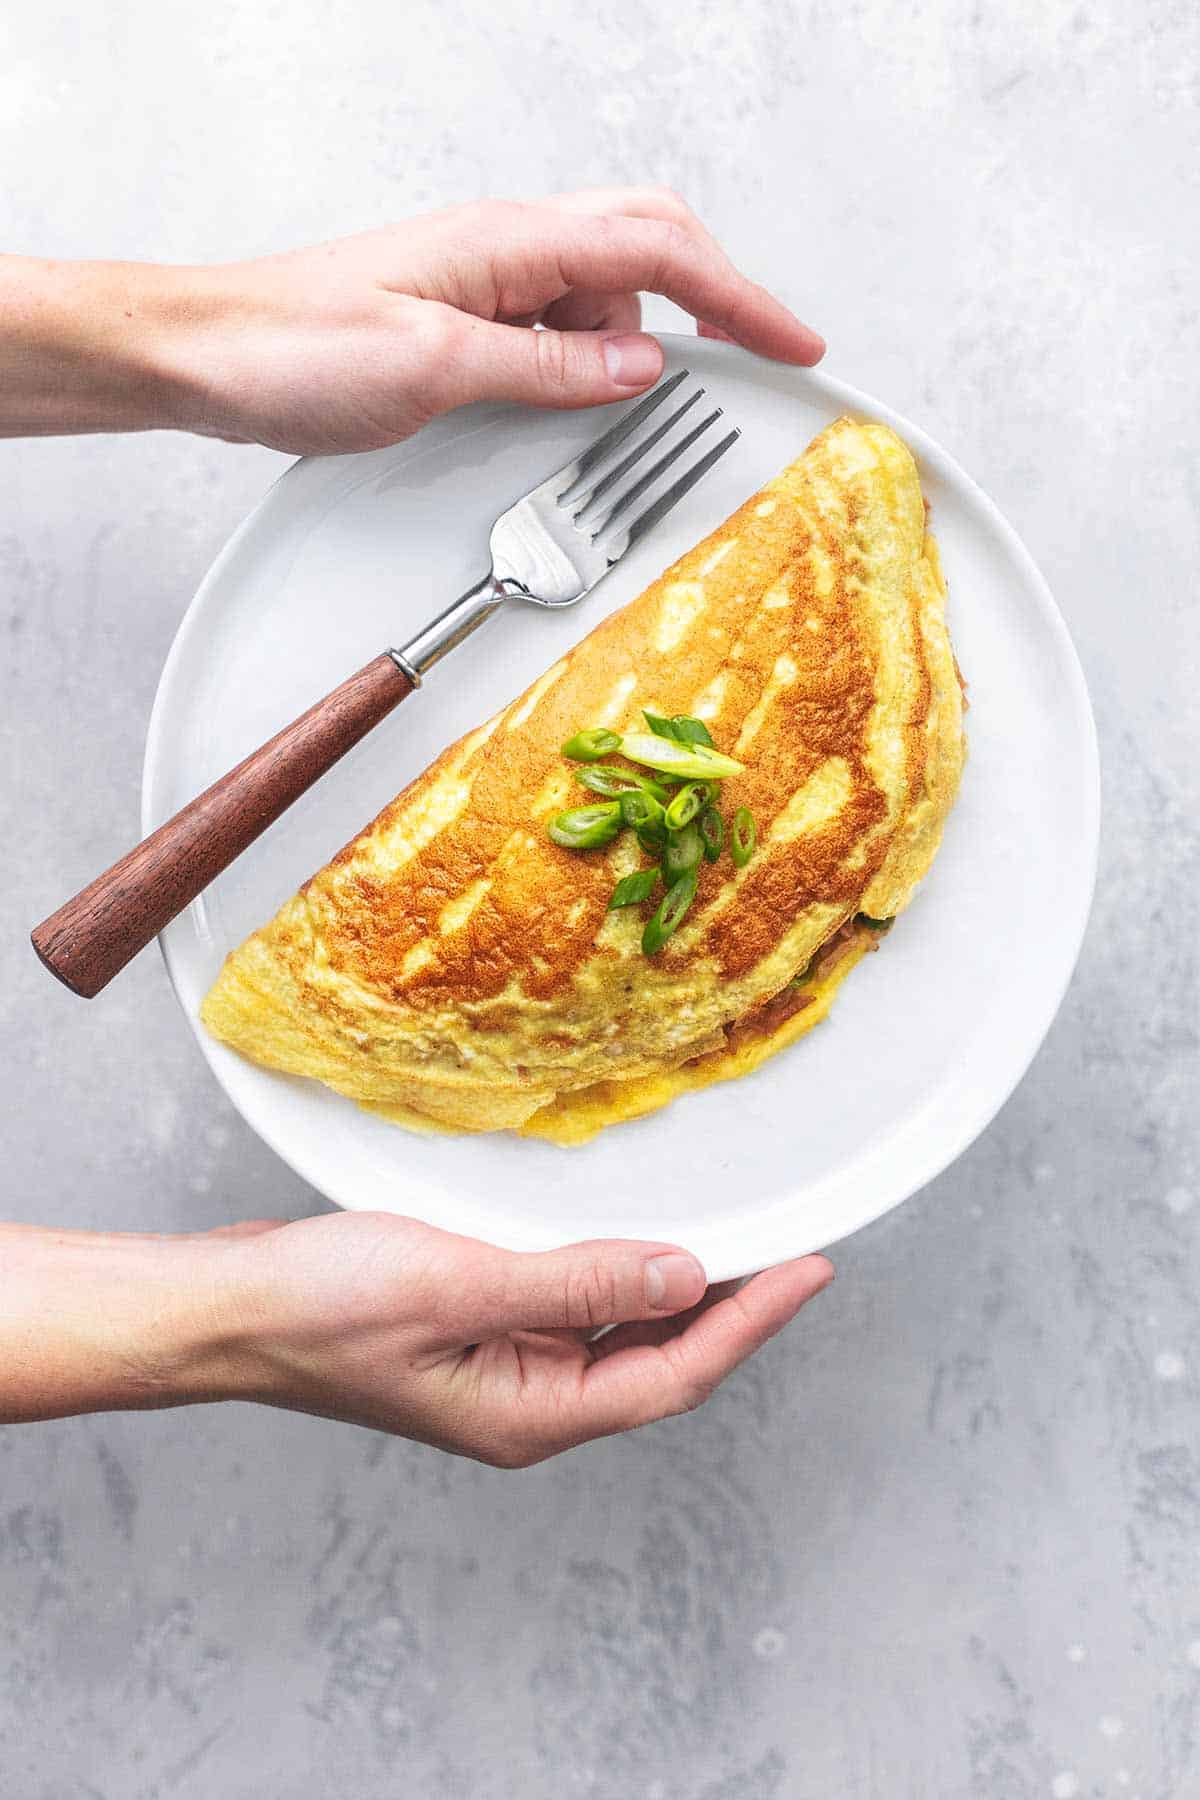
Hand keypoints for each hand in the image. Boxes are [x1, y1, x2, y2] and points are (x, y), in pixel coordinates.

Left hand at [0, 188, 822, 450]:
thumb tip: (640, 366)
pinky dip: (580, 366)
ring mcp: (485, 280)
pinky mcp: (463, 317)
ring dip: (625, 350)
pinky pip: (553, 329)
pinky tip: (563, 407)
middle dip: (711, 300)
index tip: (791, 343)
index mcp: (507, 243)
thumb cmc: (293, 348)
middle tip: (755, 359)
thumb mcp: (436, 368)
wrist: (206, 356)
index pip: (658, 249)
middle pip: (645, 247)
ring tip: (603, 413)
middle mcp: (504, 249)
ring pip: (600, 297)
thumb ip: (548, 367)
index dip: (739, 296)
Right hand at [226, 1211, 832, 1463]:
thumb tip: (682, 1277)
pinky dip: (619, 1274)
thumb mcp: (458, 1287)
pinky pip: (576, 1307)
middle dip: (732, 1310)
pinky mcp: (483, 1330)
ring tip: (739, 1239)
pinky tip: (634, 1237)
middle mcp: (529, 1403)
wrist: (231, 1306)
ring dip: (678, 1292)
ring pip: (621, 1336)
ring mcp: (506, 1369)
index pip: (673, 1375)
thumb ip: (575, 1285)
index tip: (810, 1269)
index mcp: (529, 1416)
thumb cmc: (323, 1308)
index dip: (750, 1321)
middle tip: (795, 1247)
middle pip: (659, 1364)